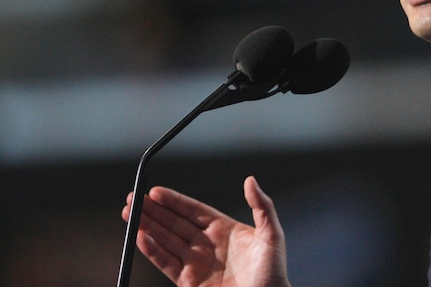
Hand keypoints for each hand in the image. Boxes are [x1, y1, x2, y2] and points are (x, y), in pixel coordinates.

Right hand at [122, 176, 290, 286]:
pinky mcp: (188, 282)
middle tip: (132, 199)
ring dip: (146, 226)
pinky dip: (151, 250)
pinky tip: (140, 236)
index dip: (173, 201)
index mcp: (224, 229)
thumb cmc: (273, 271)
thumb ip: (262, 206)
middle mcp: (206, 244)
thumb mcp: (272, 234)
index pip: (193, 210)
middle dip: (153, 211)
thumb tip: (251, 180)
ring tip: (129, 213)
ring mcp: (196, 263)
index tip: (154, 191)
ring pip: (165, 240)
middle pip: (174, 223)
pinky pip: (165, 263)